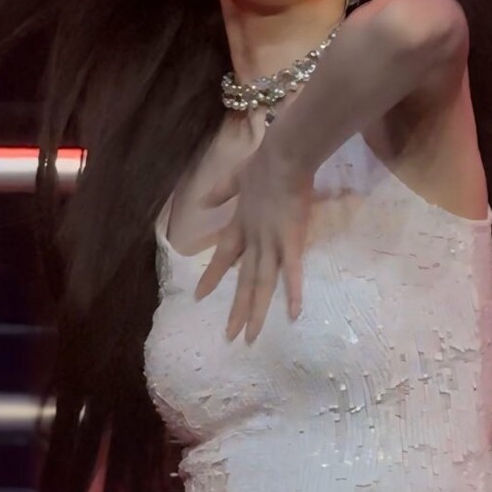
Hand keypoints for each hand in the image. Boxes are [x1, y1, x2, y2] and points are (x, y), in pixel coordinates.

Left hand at [193, 138, 313, 341]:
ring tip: (250, 336)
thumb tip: (201, 202)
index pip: (223, 256)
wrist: (284, 155)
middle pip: (243, 280)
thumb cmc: (264, 162)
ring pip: (262, 283)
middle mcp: (253, 239)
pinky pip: (292, 271)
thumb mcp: (236, 177)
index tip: (199, 297)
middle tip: (229, 337)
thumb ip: (220, 192)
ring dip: (256, 311)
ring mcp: (271, 242)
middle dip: (236, 309)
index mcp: (241, 224)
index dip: (212, 277)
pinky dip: (293, 292)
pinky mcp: (292, 240)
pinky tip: (292, 314)